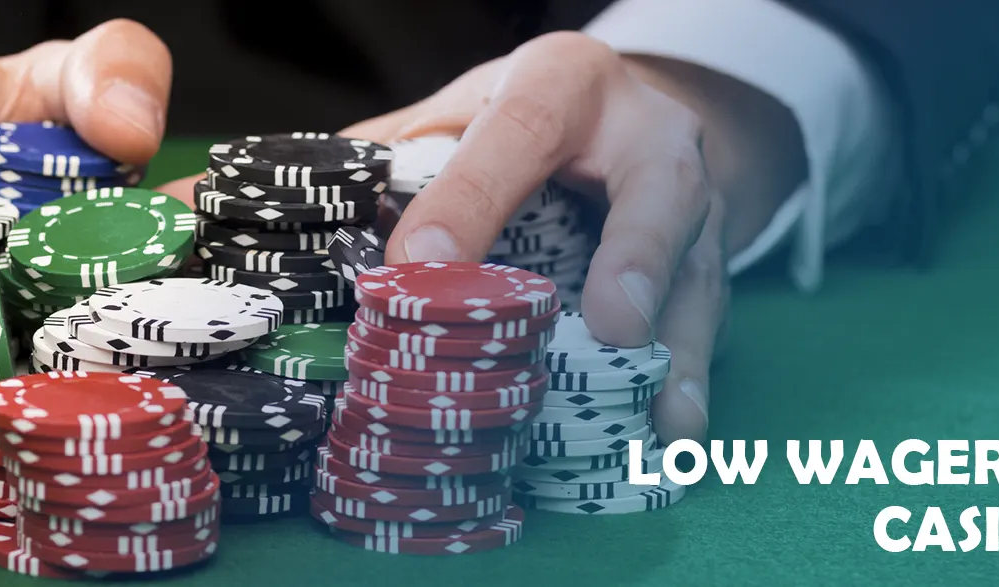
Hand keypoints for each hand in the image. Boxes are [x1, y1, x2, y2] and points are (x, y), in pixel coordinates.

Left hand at [339, 32, 806, 443]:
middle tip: (612, 327)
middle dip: (636, 258)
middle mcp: (649, 136)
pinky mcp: (714, 265)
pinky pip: (710, 324)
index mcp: (563, 84)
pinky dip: (691, 381)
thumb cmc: (519, 123)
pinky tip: (673, 429)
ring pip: (698, 272)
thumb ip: (391, 155)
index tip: (418, 264)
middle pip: (659, 189)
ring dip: (677, 348)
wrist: (628, 117)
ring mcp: (698, 206)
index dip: (470, 200)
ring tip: (660, 413)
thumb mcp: (461, 112)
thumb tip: (284, 213)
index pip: (518, 131)